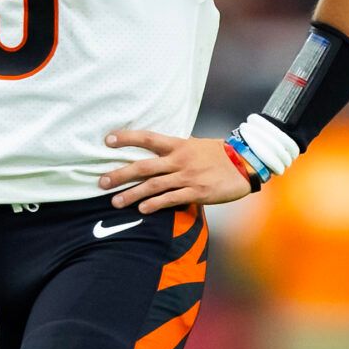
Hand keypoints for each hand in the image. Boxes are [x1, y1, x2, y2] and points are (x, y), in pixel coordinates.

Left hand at [97, 129, 250, 212]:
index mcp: (178, 145)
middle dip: (120, 174)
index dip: (127, 138)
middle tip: (101, 182)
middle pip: (144, 166)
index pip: (147, 138)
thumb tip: (154, 152)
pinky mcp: (198, 192)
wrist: (246, 163)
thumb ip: (174, 150)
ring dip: (132, 194)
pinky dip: (156, 204)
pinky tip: (143, 210)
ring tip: (115, 202)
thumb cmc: (219, 155)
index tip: (107, 141)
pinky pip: (172, 199)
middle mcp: (180, 160)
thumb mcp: (195, 145)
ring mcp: (188, 177)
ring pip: (154, 186)